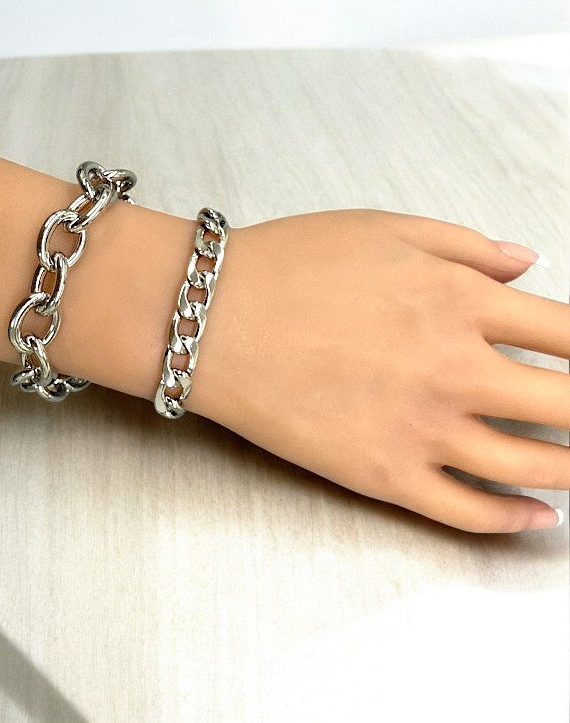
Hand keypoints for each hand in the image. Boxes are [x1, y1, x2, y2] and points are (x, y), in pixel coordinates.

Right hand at [190, 208, 567, 532]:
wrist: (213, 318)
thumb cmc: (292, 264)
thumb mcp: (388, 229)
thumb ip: (469, 246)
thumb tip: (529, 265)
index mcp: (461, 301)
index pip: (569, 334)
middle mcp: (456, 369)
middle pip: (566, 405)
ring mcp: (422, 430)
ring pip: (532, 465)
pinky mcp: (384, 476)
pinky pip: (469, 513)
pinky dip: (515, 519)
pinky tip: (539, 514)